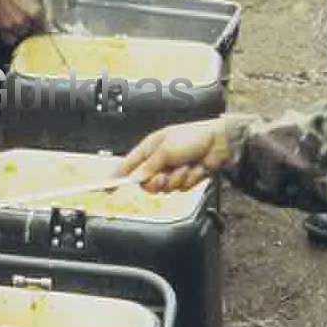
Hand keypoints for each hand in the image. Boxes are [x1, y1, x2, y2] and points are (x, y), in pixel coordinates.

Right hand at [118, 119, 232, 192]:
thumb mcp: (166, 150)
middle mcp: (159, 160)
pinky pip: (181, 187)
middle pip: (147, 183)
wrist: (220, 143)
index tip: (107, 189)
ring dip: (177, 179)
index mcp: (150, 148)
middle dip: (157, 182)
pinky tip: (197, 168)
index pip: (128, 165)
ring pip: (166, 188)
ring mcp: (173, 170)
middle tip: (164, 176)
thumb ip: (150, 166)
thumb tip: (137, 178)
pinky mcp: (186, 178)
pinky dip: (190, 179)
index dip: (117, 177)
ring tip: (187, 166)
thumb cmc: (193, 137)